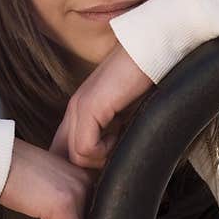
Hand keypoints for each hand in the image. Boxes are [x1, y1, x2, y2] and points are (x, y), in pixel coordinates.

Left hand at [50, 42, 153, 169]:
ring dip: (103, 159)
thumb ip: (114, 132)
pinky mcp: (89, 107)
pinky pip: (85, 149)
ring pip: (76, 158)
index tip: (107, 166)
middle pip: (67, 157)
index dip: (83, 166)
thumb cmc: (147, 80)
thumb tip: (114, 163)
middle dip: (91, 168)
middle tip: (116, 159)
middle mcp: (75, 109)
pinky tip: (121, 135)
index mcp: (81, 110)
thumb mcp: (126, 113)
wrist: (153, 51)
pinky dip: (105, 152)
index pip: (65, 150)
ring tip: (122, 141)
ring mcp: (79, 108)